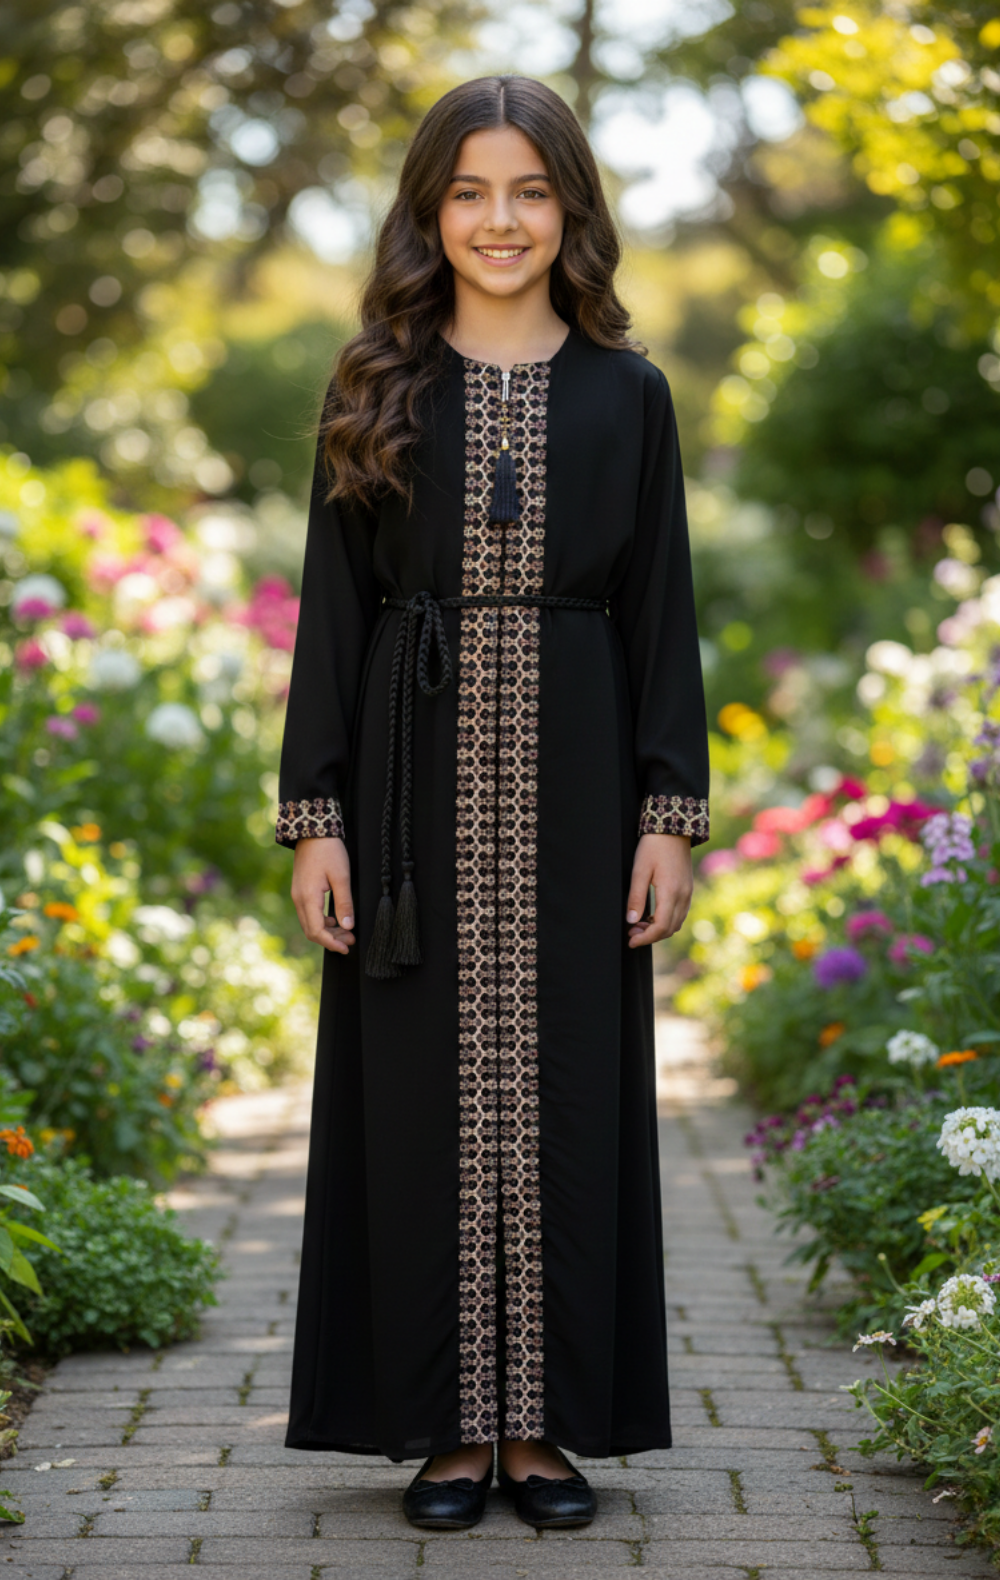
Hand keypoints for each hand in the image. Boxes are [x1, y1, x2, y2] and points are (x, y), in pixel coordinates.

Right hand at [290, 836, 355, 953]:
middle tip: (350, 940)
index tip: (346, 947)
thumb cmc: (328, 851)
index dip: (331, 943)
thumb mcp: (341, 876)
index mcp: (308, 898)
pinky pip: (309, 913)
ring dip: (328, 930)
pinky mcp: (301, 891)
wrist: (312, 832)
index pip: (316, 931)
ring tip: (347, 931)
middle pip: (312, 930)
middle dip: (331, 939)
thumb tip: (348, 926)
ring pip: (310, 923)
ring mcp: (298, 895)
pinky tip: (335, 919)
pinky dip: (322, 920)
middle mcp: (299, 899)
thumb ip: (344, 903)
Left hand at [625, 833, 692, 946]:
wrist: (674, 828)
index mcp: (671, 892)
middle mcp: (683, 896)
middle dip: (650, 936)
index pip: (661, 927)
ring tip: (639, 925)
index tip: (631, 940)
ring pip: (676, 923)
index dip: (645, 938)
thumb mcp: (639, 870)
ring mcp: (688, 893)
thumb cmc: (654, 846)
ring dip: (658, 929)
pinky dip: (666, 921)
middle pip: (669, 929)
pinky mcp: (687, 889)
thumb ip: (636, 897)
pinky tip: (651, 916)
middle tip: (631, 933)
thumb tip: (631, 920)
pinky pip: (679, 913)